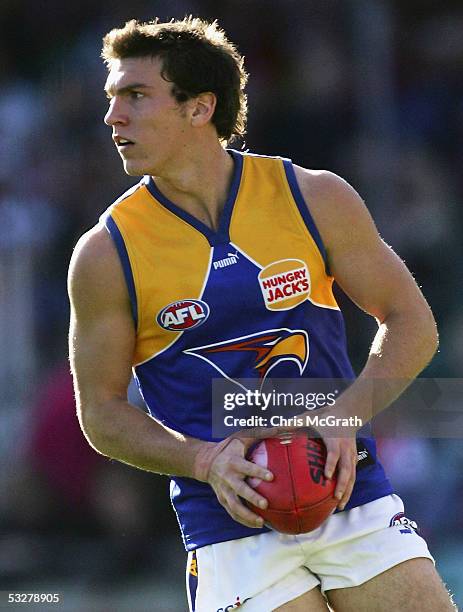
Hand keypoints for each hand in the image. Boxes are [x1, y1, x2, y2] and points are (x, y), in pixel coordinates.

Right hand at [194, 437, 272, 527]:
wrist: (206, 462)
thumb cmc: (229, 448)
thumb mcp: (241, 437)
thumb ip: (261, 433)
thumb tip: (282, 428)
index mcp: (233, 462)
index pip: (246, 467)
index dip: (258, 472)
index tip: (271, 477)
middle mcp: (227, 478)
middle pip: (239, 489)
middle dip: (252, 497)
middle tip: (266, 504)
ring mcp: (224, 491)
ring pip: (234, 506)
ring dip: (247, 515)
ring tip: (261, 522)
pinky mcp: (223, 500)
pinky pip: (233, 513)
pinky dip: (244, 521)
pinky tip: (257, 525)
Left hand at [223, 418, 358, 511]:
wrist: (346, 413)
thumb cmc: (324, 417)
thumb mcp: (309, 418)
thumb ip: (293, 424)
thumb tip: (274, 429)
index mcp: (334, 440)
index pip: (334, 454)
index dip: (331, 464)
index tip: (326, 477)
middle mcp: (345, 449)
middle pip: (347, 469)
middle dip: (343, 485)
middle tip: (335, 498)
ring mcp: (351, 454)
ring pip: (352, 476)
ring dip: (347, 491)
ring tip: (339, 506)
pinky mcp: (354, 458)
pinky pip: (353, 475)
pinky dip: (348, 488)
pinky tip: (340, 499)